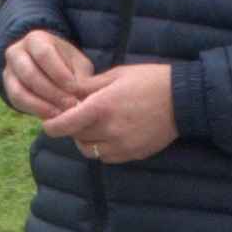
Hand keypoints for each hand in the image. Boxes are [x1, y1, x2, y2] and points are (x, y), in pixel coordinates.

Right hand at [0, 28, 95, 120]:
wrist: (50, 69)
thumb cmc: (67, 65)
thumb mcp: (78, 65)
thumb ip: (80, 77)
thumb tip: (82, 95)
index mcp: (35, 39)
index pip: (44, 54)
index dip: (59, 74)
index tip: (75, 89)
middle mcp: (16, 52)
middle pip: (30, 74)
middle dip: (52, 92)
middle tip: (71, 105)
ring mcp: (8, 71)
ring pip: (20, 91)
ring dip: (42, 106)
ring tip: (61, 115)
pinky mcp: (7, 88)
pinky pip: (17, 102)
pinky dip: (35, 111)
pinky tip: (52, 117)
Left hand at [42, 60, 180, 163]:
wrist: (184, 100)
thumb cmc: (150, 80)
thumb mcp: (116, 74)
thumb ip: (89, 86)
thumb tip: (68, 92)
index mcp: (101, 107)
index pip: (64, 124)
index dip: (52, 126)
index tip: (48, 123)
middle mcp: (109, 130)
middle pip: (76, 137)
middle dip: (72, 128)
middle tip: (77, 117)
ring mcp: (121, 145)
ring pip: (90, 150)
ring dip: (86, 140)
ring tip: (94, 126)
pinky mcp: (132, 154)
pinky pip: (107, 157)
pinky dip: (102, 148)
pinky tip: (110, 134)